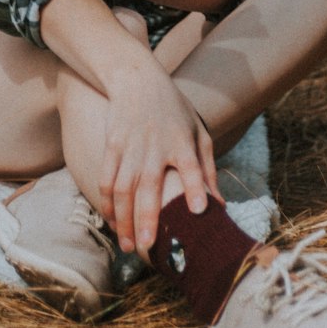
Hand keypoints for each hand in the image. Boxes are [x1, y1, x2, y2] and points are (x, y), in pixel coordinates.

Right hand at [97, 61, 220, 257]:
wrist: (137, 79)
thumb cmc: (174, 109)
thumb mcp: (198, 133)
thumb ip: (208, 169)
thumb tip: (220, 205)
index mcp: (182, 142)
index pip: (191, 167)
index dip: (196, 188)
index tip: (199, 210)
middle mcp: (155, 146)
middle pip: (150, 186)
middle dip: (148, 218)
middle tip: (148, 247)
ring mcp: (131, 146)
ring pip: (123, 188)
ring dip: (124, 219)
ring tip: (128, 245)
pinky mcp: (112, 145)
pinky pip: (106, 178)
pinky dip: (107, 202)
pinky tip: (111, 220)